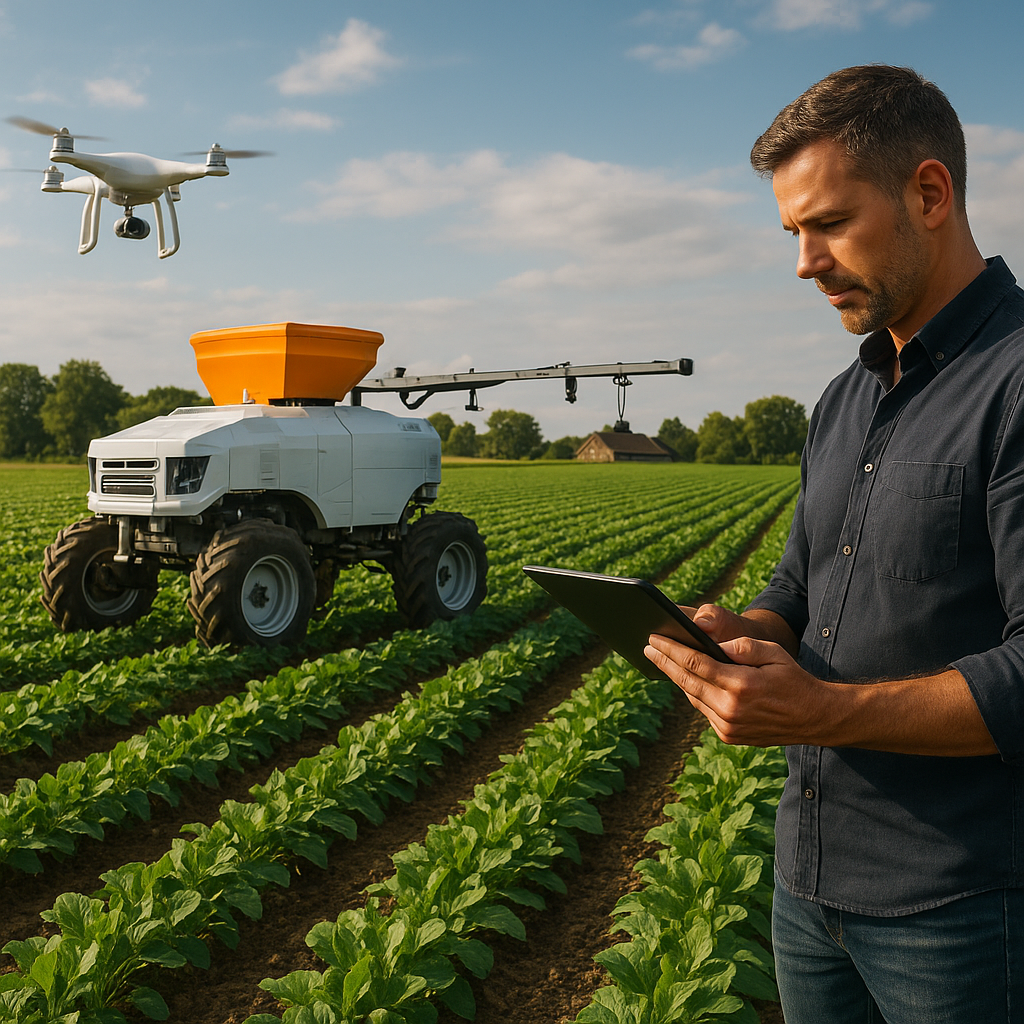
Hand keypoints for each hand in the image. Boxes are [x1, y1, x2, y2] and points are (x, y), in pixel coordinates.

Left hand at [645, 631, 829, 746]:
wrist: (813, 718)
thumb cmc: (793, 679)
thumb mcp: (774, 653)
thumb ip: (743, 646)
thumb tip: (714, 645)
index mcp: (741, 685)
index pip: (695, 663)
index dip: (671, 650)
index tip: (654, 638)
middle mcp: (730, 709)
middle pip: (687, 680)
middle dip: (664, 662)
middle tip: (647, 647)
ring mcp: (728, 726)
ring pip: (693, 697)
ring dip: (676, 678)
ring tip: (661, 660)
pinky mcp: (729, 736)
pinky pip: (703, 710)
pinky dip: (693, 693)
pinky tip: (685, 680)